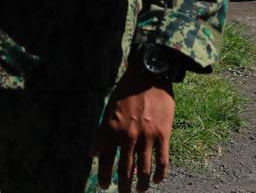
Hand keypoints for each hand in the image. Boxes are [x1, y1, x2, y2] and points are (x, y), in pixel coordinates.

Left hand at [90, 62, 176, 190]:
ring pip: (144, 170)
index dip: (104, 176)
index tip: (105, 186)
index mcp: (111, 129)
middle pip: (125, 169)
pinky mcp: (162, 135)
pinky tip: (157, 181)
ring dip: (141, 185)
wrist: (149, 75)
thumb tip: (93, 153)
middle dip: (123, 186)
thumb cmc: (126, 91)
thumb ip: (101, 133)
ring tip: (140, 191)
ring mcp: (146, 136)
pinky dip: (159, 174)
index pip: (105, 160)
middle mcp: (127, 136)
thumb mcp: (108, 110)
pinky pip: (161, 161)